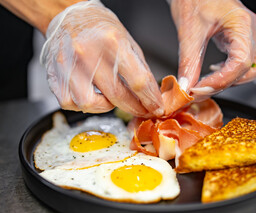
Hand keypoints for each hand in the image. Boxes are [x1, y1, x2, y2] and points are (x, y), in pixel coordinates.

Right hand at [40, 0, 163, 115]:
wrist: (68, 15)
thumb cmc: (99, 27)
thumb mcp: (128, 41)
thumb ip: (141, 69)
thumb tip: (152, 94)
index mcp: (112, 42)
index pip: (138, 81)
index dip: (150, 100)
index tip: (156, 108)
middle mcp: (88, 53)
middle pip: (117, 95)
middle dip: (134, 108)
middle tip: (141, 109)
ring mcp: (68, 65)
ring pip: (89, 104)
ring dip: (106, 107)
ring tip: (111, 98)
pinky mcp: (54, 74)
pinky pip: (69, 103)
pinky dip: (83, 105)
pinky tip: (92, 97)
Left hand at [170, 0, 255, 99]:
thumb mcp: (189, 30)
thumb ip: (189, 61)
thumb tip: (186, 86)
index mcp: (243, 24)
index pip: (242, 63)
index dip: (222, 81)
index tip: (200, 89)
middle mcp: (251, 31)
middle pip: (251, 70)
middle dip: (225, 83)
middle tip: (200, 90)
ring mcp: (249, 35)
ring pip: (251, 69)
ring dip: (230, 80)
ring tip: (206, 82)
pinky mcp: (241, 39)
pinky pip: (244, 63)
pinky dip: (229, 72)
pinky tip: (213, 72)